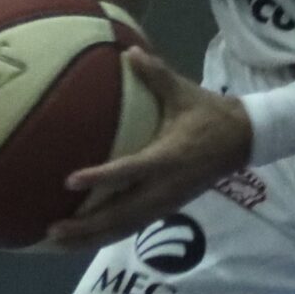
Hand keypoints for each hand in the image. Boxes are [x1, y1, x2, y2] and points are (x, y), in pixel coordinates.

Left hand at [49, 50, 250, 250]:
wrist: (243, 140)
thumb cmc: (210, 114)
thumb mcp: (184, 92)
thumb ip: (156, 74)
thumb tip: (129, 51)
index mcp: (168, 157)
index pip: (130, 171)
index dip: (101, 178)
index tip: (69, 181)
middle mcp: (165, 187)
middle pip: (121, 214)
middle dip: (86, 226)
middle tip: (51, 230)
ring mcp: (166, 203)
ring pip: (124, 227)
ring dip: (91, 237)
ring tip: (57, 242)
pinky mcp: (167, 209)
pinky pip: (132, 227)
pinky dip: (106, 235)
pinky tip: (84, 238)